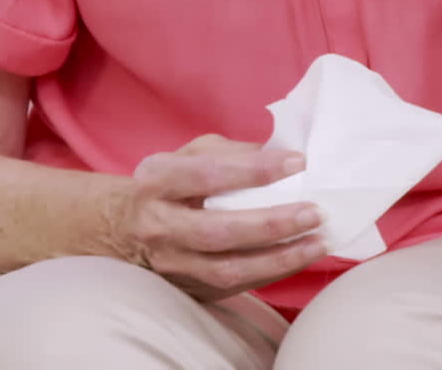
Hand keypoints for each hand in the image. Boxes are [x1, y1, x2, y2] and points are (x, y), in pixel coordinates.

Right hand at [119, 134, 326, 301]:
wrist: (123, 229)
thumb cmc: (165, 183)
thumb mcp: (185, 154)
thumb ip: (228, 152)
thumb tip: (279, 155)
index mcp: (157, 181)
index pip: (208, 174)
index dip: (254, 170)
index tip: (297, 162)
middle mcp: (160, 225)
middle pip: (219, 230)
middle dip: (271, 223)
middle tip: (314, 211)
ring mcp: (173, 264)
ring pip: (229, 269)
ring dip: (280, 258)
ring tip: (318, 242)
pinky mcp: (189, 289)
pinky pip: (237, 287)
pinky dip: (272, 272)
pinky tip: (299, 257)